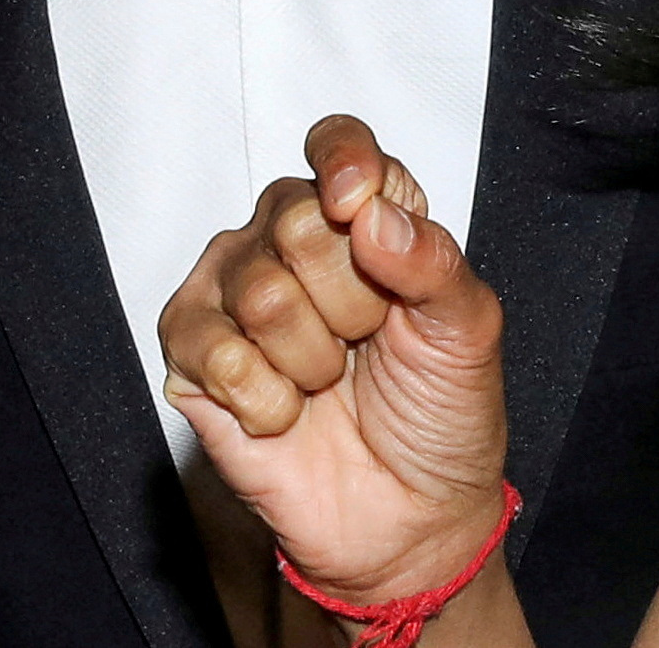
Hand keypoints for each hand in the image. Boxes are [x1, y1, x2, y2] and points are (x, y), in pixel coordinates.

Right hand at [161, 115, 508, 603]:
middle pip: (298, 220)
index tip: (357, 200)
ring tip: (331, 382)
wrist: (410, 514)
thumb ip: (432, 259)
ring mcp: (232, 296)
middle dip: (352, 299)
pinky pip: (212, 351)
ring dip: (313, 358)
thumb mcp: (468, 330)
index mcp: (365, 215)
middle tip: (369, 342)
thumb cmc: (442, 411)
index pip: (336, 144)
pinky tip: (288, 414)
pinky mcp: (190, 359)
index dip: (342, 162)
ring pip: (260, 291)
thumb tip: (370, 210)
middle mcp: (288, 240)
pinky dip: (265, 398)